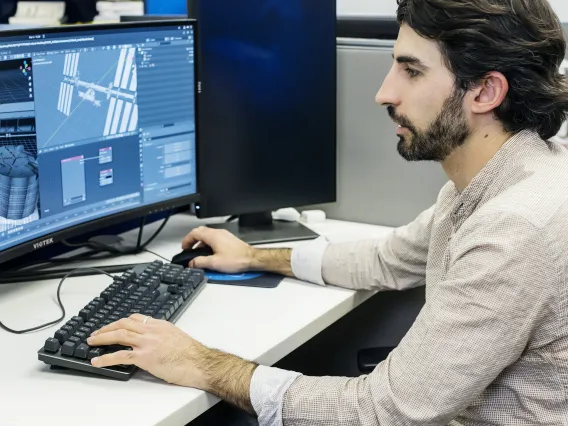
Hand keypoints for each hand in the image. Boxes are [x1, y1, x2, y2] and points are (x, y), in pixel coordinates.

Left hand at [87, 314, 257, 412]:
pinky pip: (120, 356)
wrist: (199, 362)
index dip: (122, 321)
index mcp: (160, 325)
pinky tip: (97, 361)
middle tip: (96, 332)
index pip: (136, 317)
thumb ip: (163, 335)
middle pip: (123, 323)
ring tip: (91, 342)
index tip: (114, 324)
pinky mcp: (144, 357)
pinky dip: (106, 358)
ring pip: (119, 335)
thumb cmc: (192, 354)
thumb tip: (156, 341)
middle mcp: (152, 330)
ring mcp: (147, 342)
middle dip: (107, 327)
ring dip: (102, 337)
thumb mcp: (177, 336)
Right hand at [181, 226, 255, 272]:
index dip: (187, 240)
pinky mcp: (229, 239)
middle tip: (189, 249)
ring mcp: (224, 235)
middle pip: (200, 231)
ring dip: (201, 242)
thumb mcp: (214, 263)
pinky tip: (210, 253)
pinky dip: (208, 243)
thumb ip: (200, 262)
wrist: (252, 259)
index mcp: (213, 236)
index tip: (184, 248)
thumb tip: (191, 263)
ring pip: (208, 234)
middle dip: (193, 240)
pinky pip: (215, 237)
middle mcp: (218, 232)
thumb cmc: (236, 259)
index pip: (194, 233)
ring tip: (198, 253)